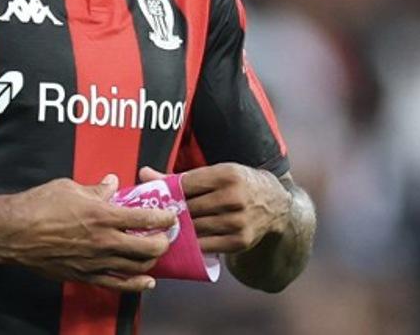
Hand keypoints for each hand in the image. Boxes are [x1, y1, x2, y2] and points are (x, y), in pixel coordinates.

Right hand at [0, 174, 176, 292]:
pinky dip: (137, 284)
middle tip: (166, 234)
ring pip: (137, 268)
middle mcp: (104, 241)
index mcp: (102, 215)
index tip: (171, 214)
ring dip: (151, 260)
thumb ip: (96, 189)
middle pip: (149, 247)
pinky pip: (119, 285)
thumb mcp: (70, 186)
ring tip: (154, 251)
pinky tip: (146, 280)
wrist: (14, 233)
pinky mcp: (86, 276)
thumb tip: (111, 182)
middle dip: (164, 241)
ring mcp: (96, 262)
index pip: (145, 218)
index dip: (164, 216)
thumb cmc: (40, 205)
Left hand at [139, 164, 290, 254]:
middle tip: (155, 216)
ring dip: (179, 229)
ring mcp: (238, 221)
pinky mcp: (240, 241)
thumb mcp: (216, 173)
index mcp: (226, 175)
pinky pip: (206, 245)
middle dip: (171, 212)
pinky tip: (183, 240)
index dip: (168, 191)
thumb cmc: (238, 184)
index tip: (157, 197)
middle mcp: (234, 198)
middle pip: (189, 207)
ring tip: (165, 228)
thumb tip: (143, 173)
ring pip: (195, 227)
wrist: (275, 204)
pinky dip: (192, 243)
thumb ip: (180, 177)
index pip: (186, 184)